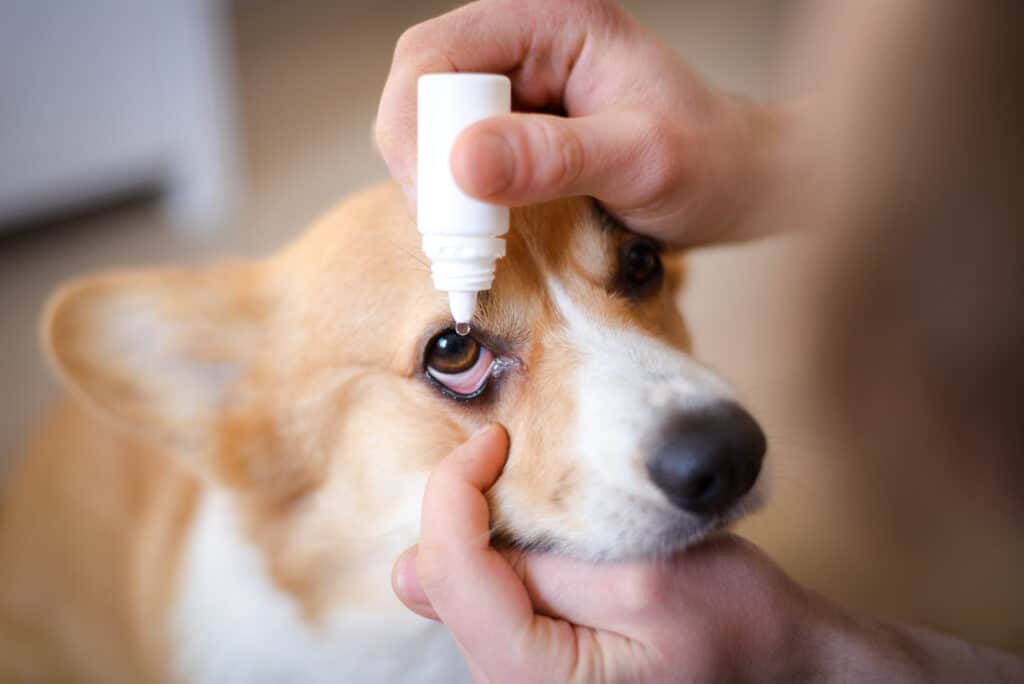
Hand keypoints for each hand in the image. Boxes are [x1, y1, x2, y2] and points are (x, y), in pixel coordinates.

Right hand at [375, 0, 787, 246]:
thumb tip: (462, 164)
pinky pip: (457, 157)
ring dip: (439, 188)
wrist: (741, 183)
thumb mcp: (641, 160)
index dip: (421, 125)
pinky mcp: (517, 127)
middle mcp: (524, 44)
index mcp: (552, 21)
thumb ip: (555, 158)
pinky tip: (482, 231)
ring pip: (431, 128)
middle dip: (426, 162)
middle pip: (421, 90)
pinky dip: (459, 199)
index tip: (444, 200)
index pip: (437, 53)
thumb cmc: (711, 160)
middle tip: (456, 231)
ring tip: (473, 238)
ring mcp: (517, 87)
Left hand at [392, 425, 828, 682]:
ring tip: (563, 514)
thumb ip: (534, 571)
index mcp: (534, 678)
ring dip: (492, 533)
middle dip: (472, 511)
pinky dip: (510, 556)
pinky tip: (561, 546)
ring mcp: (517, 678)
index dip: (456, 488)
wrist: (779, 663)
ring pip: (461, 586)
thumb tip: (409, 568)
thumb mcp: (644, 580)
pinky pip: (489, 598)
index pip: (450, 567)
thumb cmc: (733, 625)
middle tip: (524, 464)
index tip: (495, 439)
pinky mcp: (529, 663)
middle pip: (446, 577)